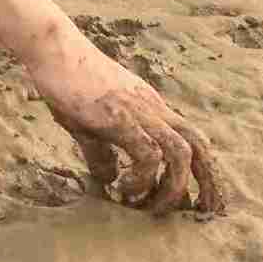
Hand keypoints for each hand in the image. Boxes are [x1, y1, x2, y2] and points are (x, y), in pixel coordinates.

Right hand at [29, 30, 224, 213]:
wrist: (54, 49)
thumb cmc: (68, 82)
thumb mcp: (88, 123)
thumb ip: (103, 151)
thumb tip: (110, 179)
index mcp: (152, 108)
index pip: (192, 138)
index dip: (203, 169)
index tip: (202, 198)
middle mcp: (154, 109)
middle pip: (198, 145)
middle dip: (208, 181)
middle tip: (204, 212)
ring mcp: (139, 112)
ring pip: (180, 152)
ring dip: (173, 187)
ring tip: (152, 209)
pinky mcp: (120, 118)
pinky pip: (147, 154)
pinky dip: (141, 179)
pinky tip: (122, 189)